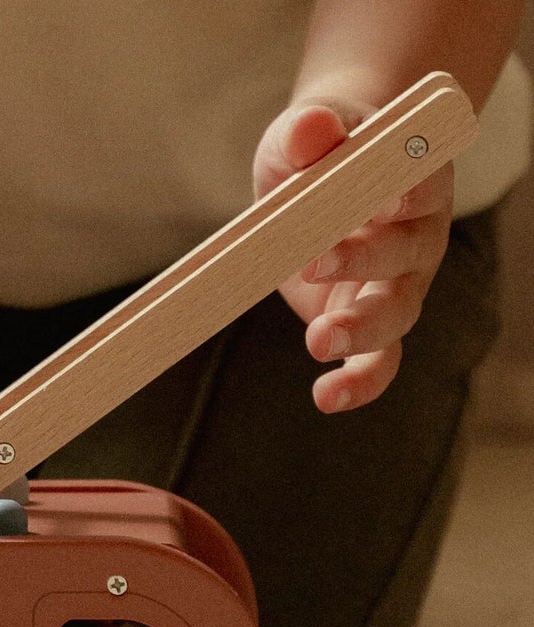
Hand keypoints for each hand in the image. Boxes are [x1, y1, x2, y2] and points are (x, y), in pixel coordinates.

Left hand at [253, 99, 453, 411]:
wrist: (315, 178)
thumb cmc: (315, 150)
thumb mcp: (303, 133)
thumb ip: (308, 131)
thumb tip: (310, 130)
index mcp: (415, 177)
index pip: (422, 183)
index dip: (408, 190)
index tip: (388, 197)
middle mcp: (419, 235)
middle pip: (407, 253)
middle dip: (365, 261)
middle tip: (315, 263)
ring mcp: (400, 284)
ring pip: (396, 314)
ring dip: (361, 331)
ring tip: (317, 341)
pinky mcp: (371, 324)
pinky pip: (380, 360)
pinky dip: (360, 381)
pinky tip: (328, 397)